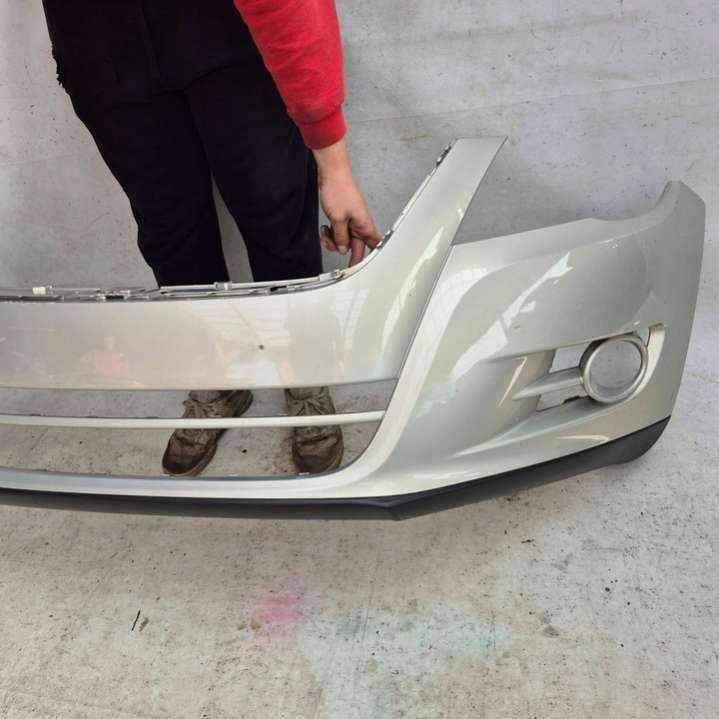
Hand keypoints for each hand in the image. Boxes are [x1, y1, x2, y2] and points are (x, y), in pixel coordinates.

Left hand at [313, 139, 380, 266]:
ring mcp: (351, 220)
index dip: (368, 258)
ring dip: (333, 240)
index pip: (373, 246)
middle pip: (355, 245)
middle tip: (334, 250)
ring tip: (326, 232)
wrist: (332, 174)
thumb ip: (341, 237)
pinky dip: (331, 232)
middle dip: (342, 248)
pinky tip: (325, 226)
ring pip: (344, 239)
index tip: (360, 269)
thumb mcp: (338, 219)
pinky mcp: (343, 216)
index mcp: (364, 225)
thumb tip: (343, 249)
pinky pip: (338, 231)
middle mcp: (360, 224)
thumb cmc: (339, 190)